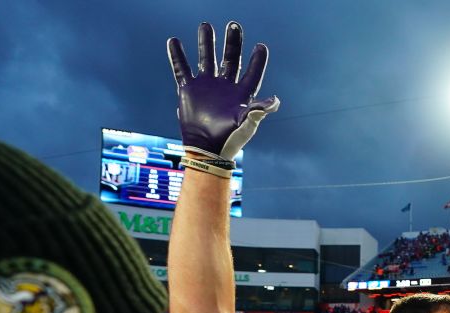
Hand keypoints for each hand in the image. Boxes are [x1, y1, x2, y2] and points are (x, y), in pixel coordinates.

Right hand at [167, 21, 279, 159]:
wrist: (207, 150)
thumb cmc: (230, 140)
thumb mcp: (247, 125)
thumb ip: (259, 111)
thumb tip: (275, 101)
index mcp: (242, 94)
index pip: (252, 72)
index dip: (257, 60)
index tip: (261, 46)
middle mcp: (225, 87)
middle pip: (230, 59)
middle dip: (232, 43)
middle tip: (234, 25)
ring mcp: (206, 86)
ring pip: (206, 59)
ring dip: (206, 43)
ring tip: (205, 26)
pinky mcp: (188, 90)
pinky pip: (182, 69)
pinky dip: (177, 56)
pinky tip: (174, 41)